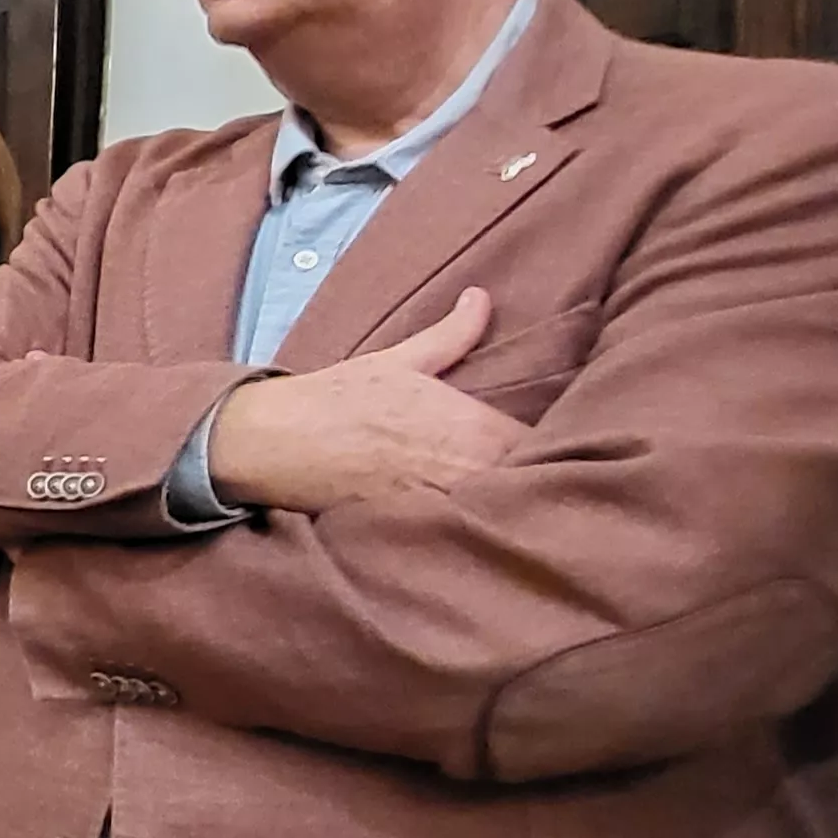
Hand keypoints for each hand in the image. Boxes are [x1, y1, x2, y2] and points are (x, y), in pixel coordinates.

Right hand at [209, 289, 529, 514]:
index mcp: (477, 428)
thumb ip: (452, 334)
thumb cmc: (339, 399)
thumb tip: (480, 298)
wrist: (277, 441)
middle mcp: (471, 472)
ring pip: (505, 516)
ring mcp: (447, 509)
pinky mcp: (421, 535)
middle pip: (536, 488)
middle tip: (546, 482)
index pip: (550, 448)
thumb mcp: (399, 361)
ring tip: (519, 511)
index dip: (559, 450)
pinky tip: (475, 532)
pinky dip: (475, 534)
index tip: (560, 447)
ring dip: (511, 510)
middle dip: (541, 483)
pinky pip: (466, 539)